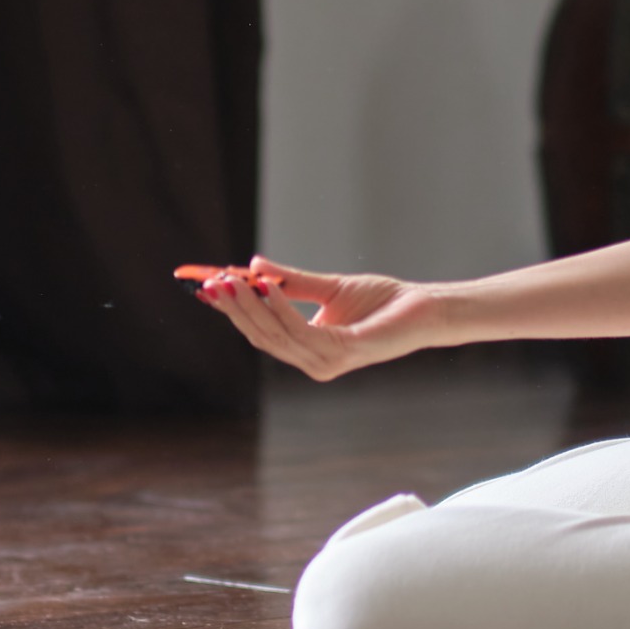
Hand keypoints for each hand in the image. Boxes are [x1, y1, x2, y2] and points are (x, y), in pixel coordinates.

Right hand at [193, 256, 439, 381]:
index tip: (206, 287)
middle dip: (234, 309)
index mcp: (308, 351)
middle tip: (210, 283)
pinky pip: (300, 332)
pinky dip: (279, 308)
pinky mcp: (343, 352)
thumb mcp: (327, 287)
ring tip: (230, 281)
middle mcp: (314, 363)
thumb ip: (291, 281)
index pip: (261, 332)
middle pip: (262, 337)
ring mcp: (327, 362)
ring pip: (276, 336)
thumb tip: (254, 266)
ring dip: (250, 307)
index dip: (233, 311)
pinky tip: (266, 287)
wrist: (422, 308)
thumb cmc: (381, 301)